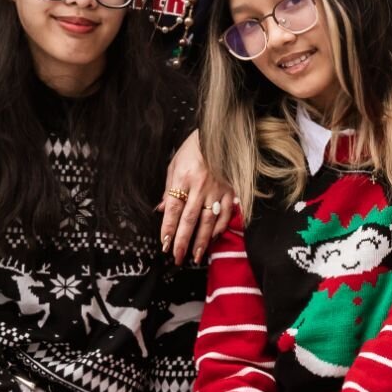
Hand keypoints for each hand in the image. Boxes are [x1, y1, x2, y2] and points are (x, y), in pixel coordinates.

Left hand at [159, 129, 234, 264]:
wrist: (219, 134)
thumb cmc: (193, 149)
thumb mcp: (174, 165)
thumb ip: (168, 189)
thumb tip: (161, 209)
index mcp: (183, 178)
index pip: (173, 209)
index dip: (168, 228)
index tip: (164, 244)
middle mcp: (200, 186)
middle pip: (190, 219)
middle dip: (183, 241)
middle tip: (177, 257)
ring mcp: (217, 189)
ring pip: (208, 220)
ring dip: (202, 241)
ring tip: (196, 256)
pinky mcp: (231, 190)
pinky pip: (226, 213)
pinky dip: (220, 228)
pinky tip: (213, 238)